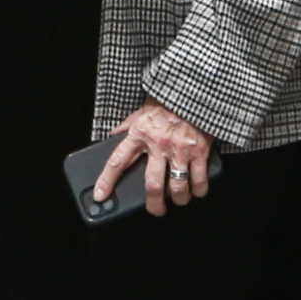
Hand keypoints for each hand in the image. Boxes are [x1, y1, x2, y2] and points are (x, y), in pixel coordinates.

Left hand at [92, 101, 221, 218]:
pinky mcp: (199, 150)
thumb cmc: (166, 101)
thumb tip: (113, 136)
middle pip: (152, 184)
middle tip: (155, 210)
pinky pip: (198, 178)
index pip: (117, 161)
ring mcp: (179, 149)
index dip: (106, 181)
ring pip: (177, 186)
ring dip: (178, 199)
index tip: (101, 196)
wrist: (193, 89)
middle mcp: (158, 144)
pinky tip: (196, 191)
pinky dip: (198, 190)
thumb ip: (127, 126)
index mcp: (139, 134)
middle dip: (154, 204)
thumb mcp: (141, 111)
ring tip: (178, 200)